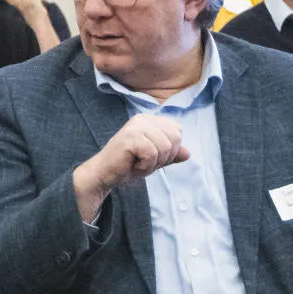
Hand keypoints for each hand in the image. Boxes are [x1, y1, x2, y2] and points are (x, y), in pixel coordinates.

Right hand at [73, 113, 189, 215]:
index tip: (150, 156)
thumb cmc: (127, 166)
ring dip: (153, 163)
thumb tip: (188, 153)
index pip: (177, 131)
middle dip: (164, 156)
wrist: (104, 175)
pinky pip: (152, 154)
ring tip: (137, 163)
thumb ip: (171, 154)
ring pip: (165, 147)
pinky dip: (145, 166)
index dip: (170, 150)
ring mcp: (136, 126)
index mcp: (150, 120)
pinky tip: (132, 165)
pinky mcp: (131, 137)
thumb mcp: (154, 160)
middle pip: (174, 138)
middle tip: (144, 161)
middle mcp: (143, 118)